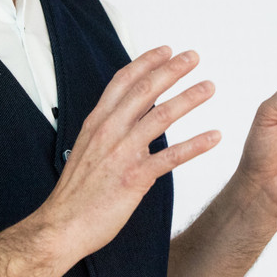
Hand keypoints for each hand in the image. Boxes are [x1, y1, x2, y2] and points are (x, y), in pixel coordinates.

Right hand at [40, 46, 220, 258]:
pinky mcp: (135, 177)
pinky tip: (214, 137)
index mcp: (96, 123)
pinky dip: (196, 145)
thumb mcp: (85, 150)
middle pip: (145, 90)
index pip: (123, 81)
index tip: (166, 50)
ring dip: (189, 98)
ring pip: (161, 116)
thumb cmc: (74, 194)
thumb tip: (125, 118)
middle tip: (193, 57)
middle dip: (172, 70)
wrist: (61, 225)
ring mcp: (122, 153)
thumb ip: (106, 131)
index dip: (146, 62)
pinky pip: (171, 156)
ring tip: (209, 86)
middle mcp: (109, 131)